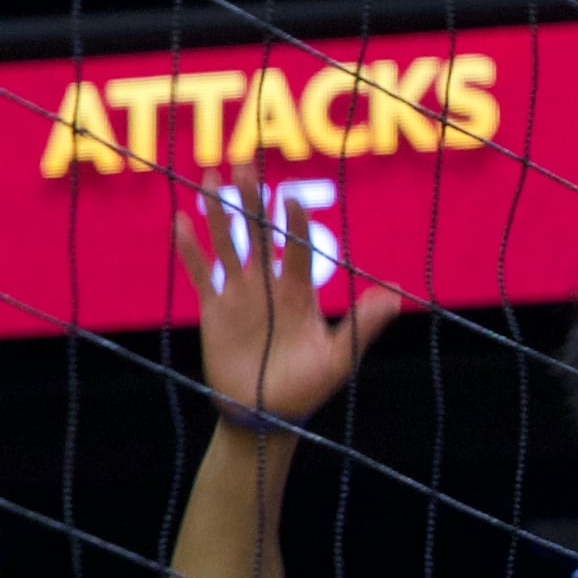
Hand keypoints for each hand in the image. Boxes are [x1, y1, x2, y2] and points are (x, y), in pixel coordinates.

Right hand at [172, 168, 406, 430]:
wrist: (268, 414)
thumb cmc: (308, 387)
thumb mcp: (341, 356)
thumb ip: (364, 326)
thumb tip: (396, 296)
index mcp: (301, 292)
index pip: (298, 247)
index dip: (294, 222)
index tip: (291, 196)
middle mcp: (269, 286)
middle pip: (258, 233)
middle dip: (251, 200)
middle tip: (244, 163)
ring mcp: (239, 294)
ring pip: (227, 243)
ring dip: (218, 212)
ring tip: (209, 176)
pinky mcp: (214, 309)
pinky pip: (200, 273)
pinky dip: (190, 249)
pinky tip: (180, 221)